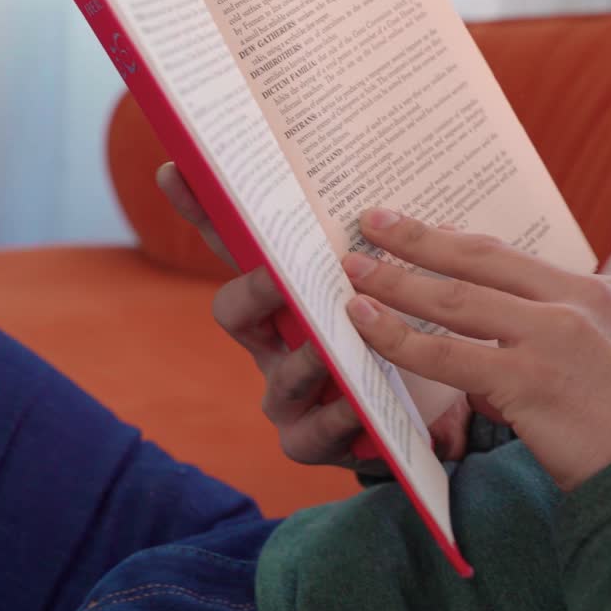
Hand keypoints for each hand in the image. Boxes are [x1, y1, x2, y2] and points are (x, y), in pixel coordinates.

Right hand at [155, 163, 471, 470]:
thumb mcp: (394, 287)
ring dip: (306, 360)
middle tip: (279, 274)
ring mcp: (286, 394)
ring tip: (332, 349)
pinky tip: (359, 406)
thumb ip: (385, 254)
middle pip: (234, 311)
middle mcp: (274, 344)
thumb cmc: (404, 340)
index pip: (239, 249)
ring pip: (280, 376)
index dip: (205, 213)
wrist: (432, 419)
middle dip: (255, 291)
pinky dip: (336, 416)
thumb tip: (390, 207)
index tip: (178, 170)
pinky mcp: (309, 441)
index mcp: (286, 296)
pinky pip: (311, 432)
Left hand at [341, 208, 610, 490]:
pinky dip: (397, 336)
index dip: (461, 245)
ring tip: (354, 268)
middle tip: (373, 220)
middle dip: (420, 237)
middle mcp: (580, 300)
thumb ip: (554, 355)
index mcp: (604, 292)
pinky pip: (446, 354)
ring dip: (396, 280)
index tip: (427, 232)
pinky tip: (364, 322)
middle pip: (481, 257)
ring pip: (456, 299)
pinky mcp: (531, 378)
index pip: (517, 261)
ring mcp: (555, 335)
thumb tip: (481, 378)